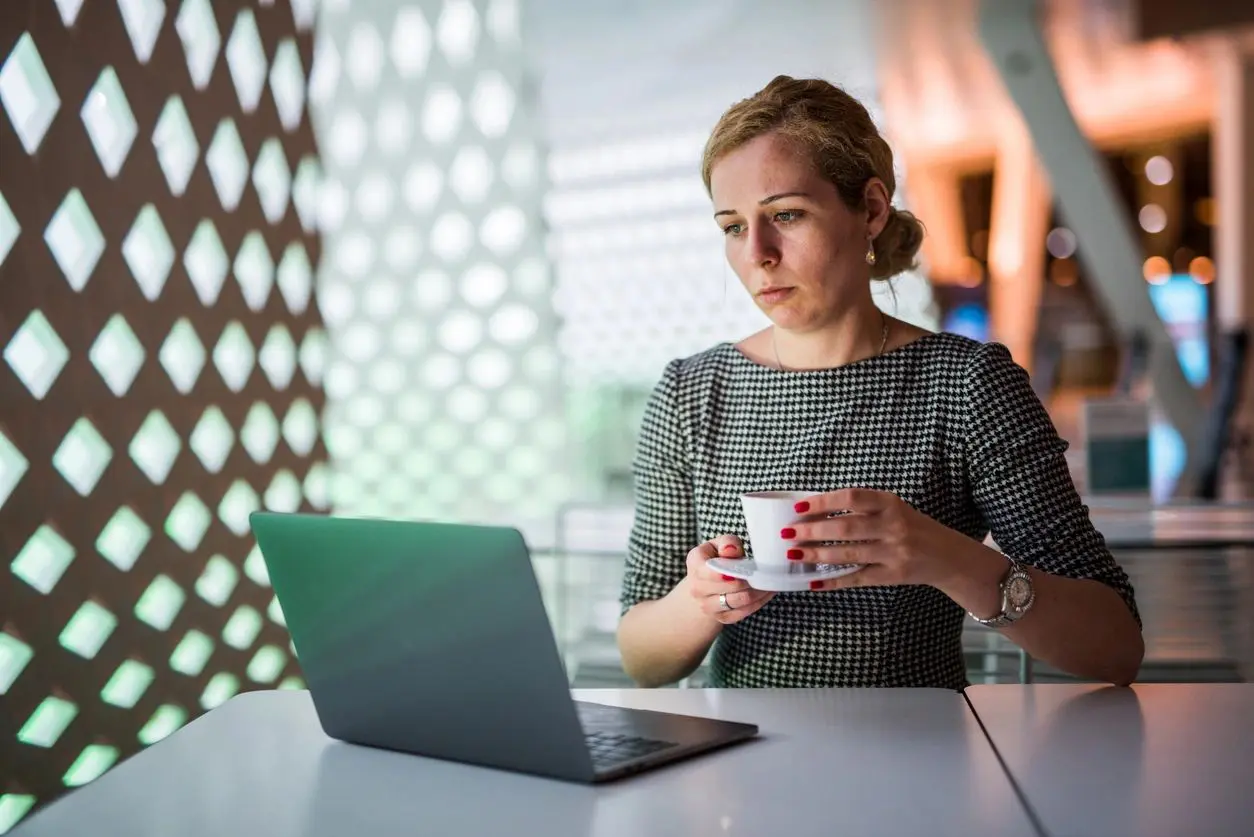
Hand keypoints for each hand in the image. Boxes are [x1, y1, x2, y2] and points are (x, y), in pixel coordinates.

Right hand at [683, 534, 775, 623]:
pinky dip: (759, 602)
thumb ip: (727, 543)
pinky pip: (744, 612)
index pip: (713, 572)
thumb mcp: (719, 544)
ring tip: (768, 581)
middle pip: (732, 586)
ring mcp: (707, 606)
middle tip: (766, 573)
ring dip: (758, 591)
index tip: (748, 568)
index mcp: (695, 564)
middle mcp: (697, 588)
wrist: (703, 586)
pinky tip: (765, 592)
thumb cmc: (715, 560)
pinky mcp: (722, 618)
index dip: (732, 572)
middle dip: (751, 579)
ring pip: (740, 600)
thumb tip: (732, 551)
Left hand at [781, 488, 964, 590]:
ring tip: (794, 555)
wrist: (948, 556)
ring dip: (817, 555)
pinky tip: (813, 582)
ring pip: (849, 554)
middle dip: (813, 531)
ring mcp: (894, 553)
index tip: (799, 507)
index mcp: (890, 503)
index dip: (823, 501)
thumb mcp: (893, 509)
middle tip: (788, 533)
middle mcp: (893, 526)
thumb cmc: (913, 527)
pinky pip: (857, 579)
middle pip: (846, 528)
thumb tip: (816, 512)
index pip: (852, 497)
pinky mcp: (893, 576)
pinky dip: (834, 582)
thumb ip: (863, 508)